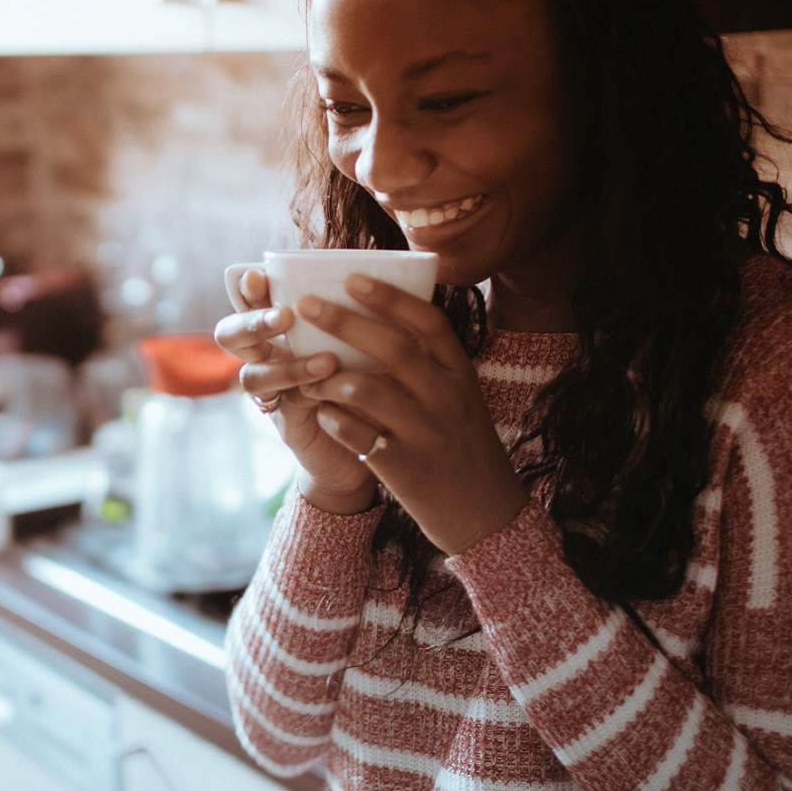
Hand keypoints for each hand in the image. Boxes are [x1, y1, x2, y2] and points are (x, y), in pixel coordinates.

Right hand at [213, 268, 377, 513]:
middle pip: (230, 335)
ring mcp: (271, 390)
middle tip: (284, 316)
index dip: (246, 289)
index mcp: (280, 328)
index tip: (258, 276)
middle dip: (252, 323)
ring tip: (327, 362)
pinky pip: (282, 406)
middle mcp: (266, 356)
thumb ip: (352, 312)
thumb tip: (368, 275)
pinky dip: (307, 396)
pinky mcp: (286, 420)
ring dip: (288, 366)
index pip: (250, 301)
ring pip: (252, 376)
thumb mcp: (363, 335)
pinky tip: (334, 390)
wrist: (378, 434)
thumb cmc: (370, 372)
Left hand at [294, 273, 526, 553]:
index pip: (428, 323)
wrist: (485, 513)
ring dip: (330, 377)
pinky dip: (334, 421)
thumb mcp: (460, 398)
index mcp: (460, 374)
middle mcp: (447, 398)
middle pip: (393, 347)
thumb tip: (383, 317)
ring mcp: (427, 433)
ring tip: (306, 371)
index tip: (352, 277)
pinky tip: (322, 415)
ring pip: (368, 390)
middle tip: (306, 303)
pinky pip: (359, 436)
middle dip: (345, 321)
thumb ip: (429, 364)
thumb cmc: (461, 446)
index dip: (389, 297)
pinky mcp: (406, 467)